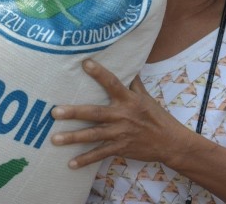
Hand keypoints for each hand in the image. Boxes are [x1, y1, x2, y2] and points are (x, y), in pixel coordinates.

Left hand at [50, 59, 190, 168]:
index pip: (112, 83)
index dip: (99, 73)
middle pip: (95, 113)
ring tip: (54, 139)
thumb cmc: (157, 116)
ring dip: (73, 138)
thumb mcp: (146, 97)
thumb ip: (134, 83)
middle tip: (55, 112)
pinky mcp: (120, 148)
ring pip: (93, 135)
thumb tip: (129, 64)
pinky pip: (100, 154)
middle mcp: (122, 115)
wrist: (170, 142)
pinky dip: (85, 159)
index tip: (85, 63)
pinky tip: (70, 163)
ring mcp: (120, 133)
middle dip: (75, 112)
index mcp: (128, 100)